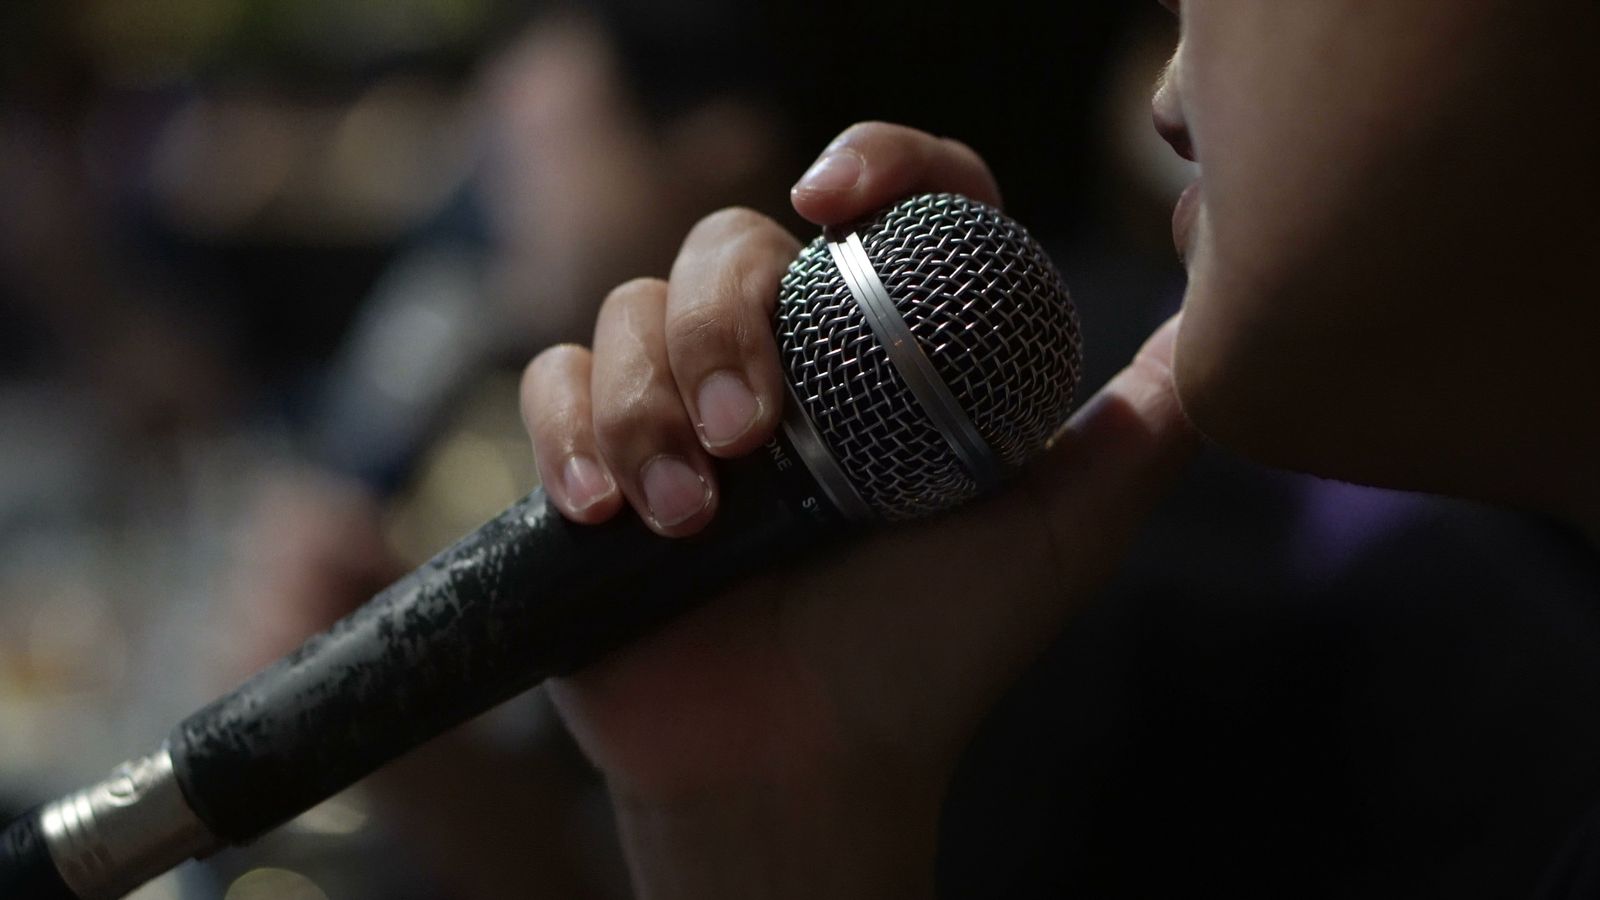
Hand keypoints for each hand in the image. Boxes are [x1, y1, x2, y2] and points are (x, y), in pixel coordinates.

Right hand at [520, 122, 1198, 897]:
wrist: (804, 767)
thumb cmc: (927, 659)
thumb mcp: (1055, 537)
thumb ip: (1136, 433)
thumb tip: (1224, 335)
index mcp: (883, 359)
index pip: (881, 210)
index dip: (872, 163)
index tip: (839, 197)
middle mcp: (780, 367)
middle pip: (728, 245)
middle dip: (724, 321)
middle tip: (752, 435)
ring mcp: (681, 410)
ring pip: (630, 308)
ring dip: (648, 398)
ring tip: (689, 515)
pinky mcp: (595, 460)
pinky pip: (553, 383)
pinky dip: (568, 428)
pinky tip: (608, 507)